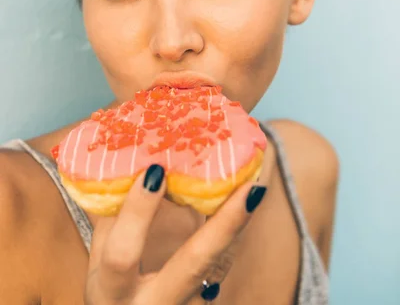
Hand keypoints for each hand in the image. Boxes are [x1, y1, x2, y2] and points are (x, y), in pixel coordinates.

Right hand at [84, 164, 266, 304]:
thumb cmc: (111, 295)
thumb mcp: (99, 264)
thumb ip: (109, 220)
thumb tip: (121, 163)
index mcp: (114, 291)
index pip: (123, 254)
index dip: (137, 214)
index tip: (154, 171)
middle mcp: (155, 303)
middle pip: (195, 265)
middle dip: (223, 225)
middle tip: (248, 187)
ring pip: (219, 265)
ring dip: (238, 225)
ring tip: (255, 186)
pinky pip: (223, 265)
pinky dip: (234, 232)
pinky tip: (246, 200)